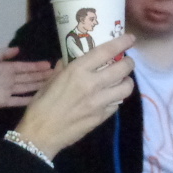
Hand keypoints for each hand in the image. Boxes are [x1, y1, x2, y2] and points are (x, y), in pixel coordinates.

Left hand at [0, 47, 53, 109]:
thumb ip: (2, 54)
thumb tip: (18, 49)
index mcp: (6, 68)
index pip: (25, 67)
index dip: (36, 66)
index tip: (49, 64)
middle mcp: (10, 79)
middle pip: (29, 77)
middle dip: (42, 75)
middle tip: (57, 74)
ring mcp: (9, 91)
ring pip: (27, 88)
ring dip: (39, 86)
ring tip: (52, 84)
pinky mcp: (6, 102)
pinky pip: (19, 100)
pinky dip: (29, 100)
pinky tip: (39, 99)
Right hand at [13, 35, 134, 158]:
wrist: (41, 133)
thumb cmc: (42, 104)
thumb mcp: (51, 80)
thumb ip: (64, 67)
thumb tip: (71, 58)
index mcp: (77, 71)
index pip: (106, 51)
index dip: (122, 42)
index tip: (130, 38)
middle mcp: (92, 84)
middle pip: (123, 68)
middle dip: (128, 62)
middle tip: (126, 62)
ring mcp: (99, 102)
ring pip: (126, 87)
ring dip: (127, 81)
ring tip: (122, 80)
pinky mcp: (102, 117)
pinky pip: (117, 104)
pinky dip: (117, 98)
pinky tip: (111, 97)